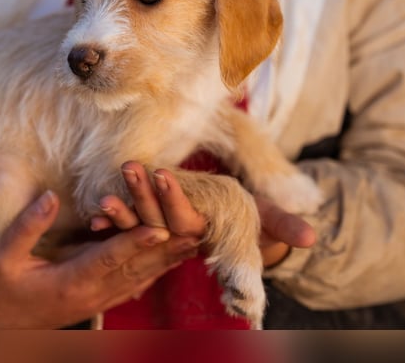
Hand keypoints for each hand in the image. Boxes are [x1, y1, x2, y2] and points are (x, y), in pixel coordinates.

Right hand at [0, 190, 201, 327]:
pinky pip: (134, 283)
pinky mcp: (100, 300)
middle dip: (165, 247)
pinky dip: (156, 268)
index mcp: (68, 282)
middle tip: (194, 228)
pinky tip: (173, 255)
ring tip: (195, 238)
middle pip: (135, 269)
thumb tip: (49, 195)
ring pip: (141, 277)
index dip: (134, 242)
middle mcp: (91, 294)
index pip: (108, 259)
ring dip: (167, 257)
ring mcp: (98, 300)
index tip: (159, 227)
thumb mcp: (3, 255)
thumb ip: (28, 225)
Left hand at [90, 162, 315, 266]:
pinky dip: (108, 223)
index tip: (162, 173)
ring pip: (135, 225)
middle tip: (129, 167)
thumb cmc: (242, 215)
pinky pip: (121, 228)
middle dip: (141, 197)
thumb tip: (311, 238)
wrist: (223, 226)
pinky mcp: (141, 228)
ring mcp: (156, 235)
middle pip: (155, 221)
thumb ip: (281, 225)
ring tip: (104, 196)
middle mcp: (176, 236)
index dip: (173, 199)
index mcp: (203, 231)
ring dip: (120, 212)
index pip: (186, 220)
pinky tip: (93, 217)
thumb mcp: (261, 217)